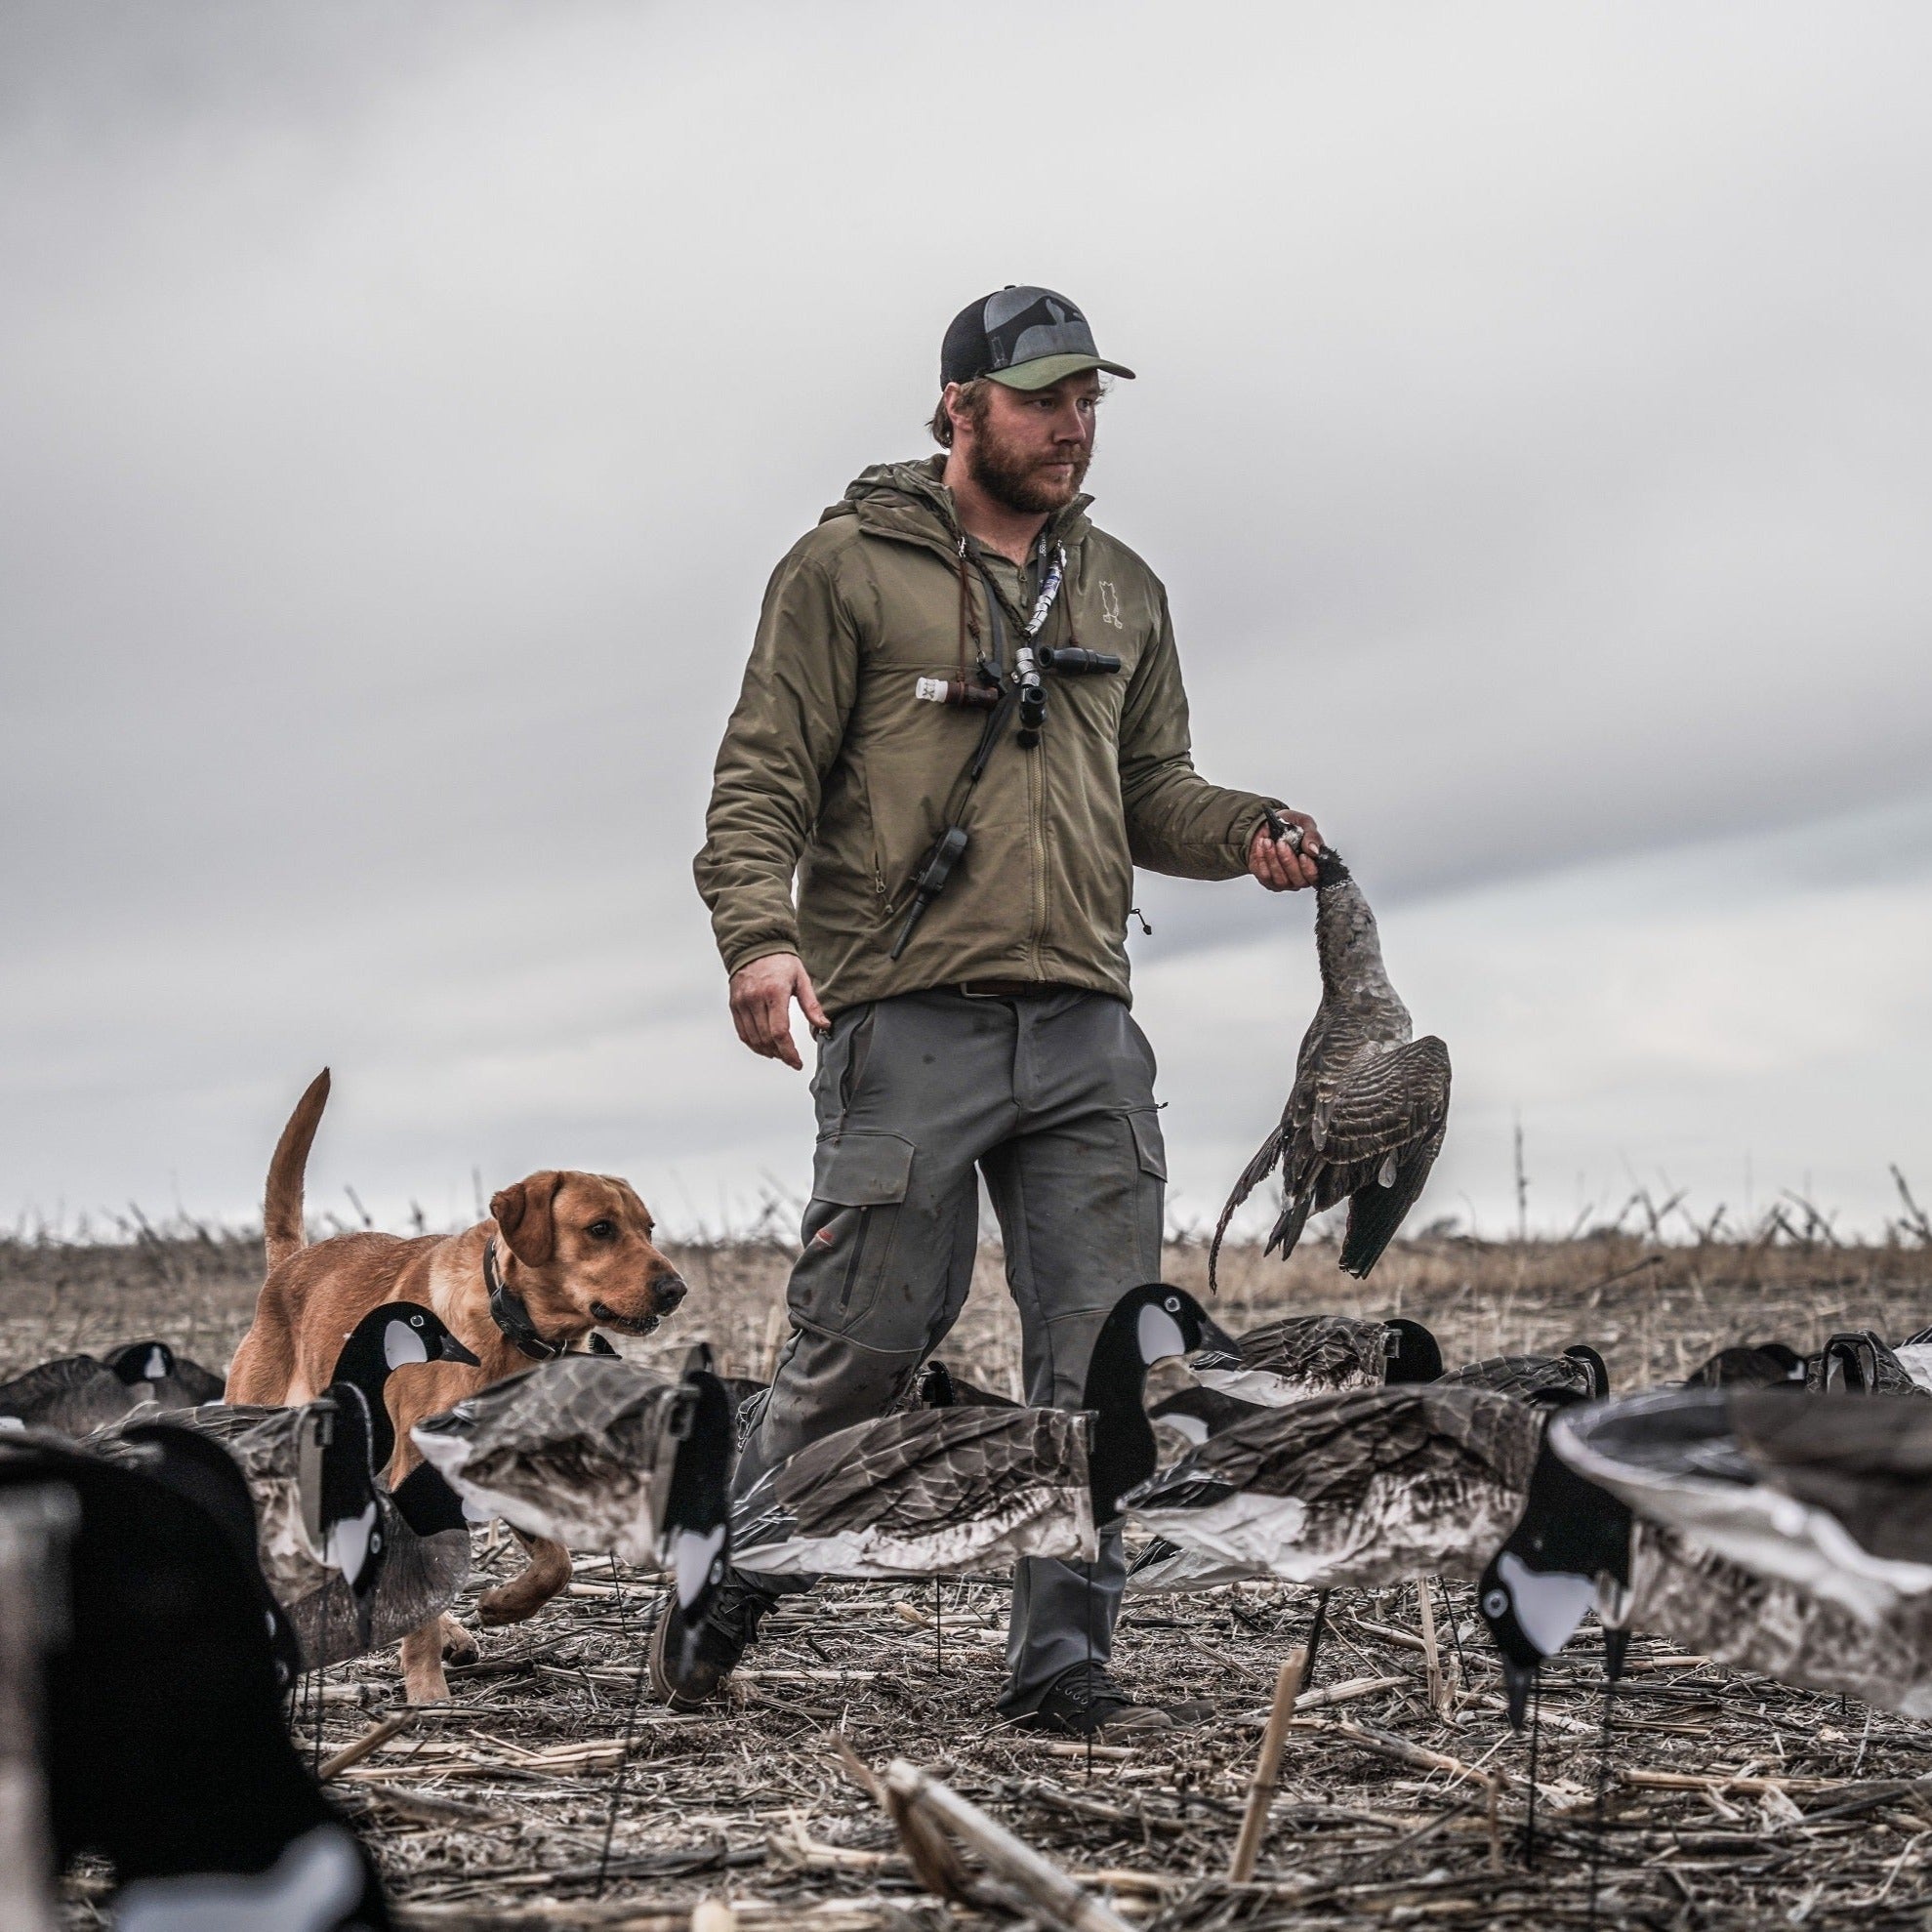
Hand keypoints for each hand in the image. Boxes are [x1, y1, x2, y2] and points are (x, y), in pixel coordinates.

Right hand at [728, 953, 828, 1069]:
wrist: (755, 946)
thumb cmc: (781, 962)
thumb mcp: (802, 979)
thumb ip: (812, 1005)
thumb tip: (824, 1026)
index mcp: (775, 992)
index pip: (779, 1032)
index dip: (789, 1052)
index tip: (797, 1062)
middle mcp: (755, 999)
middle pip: (766, 1039)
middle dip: (780, 1054)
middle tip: (791, 1059)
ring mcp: (742, 1002)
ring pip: (753, 1039)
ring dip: (767, 1051)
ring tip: (779, 1054)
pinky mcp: (734, 1005)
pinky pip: (742, 1032)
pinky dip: (753, 1044)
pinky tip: (764, 1047)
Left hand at [1248, 809, 1321, 891]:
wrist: (1268, 825)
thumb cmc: (1290, 827)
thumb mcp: (1305, 824)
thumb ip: (1313, 836)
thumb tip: (1313, 850)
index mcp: (1313, 866)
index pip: (1315, 877)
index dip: (1309, 869)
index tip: (1303, 856)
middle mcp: (1300, 877)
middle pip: (1297, 880)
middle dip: (1288, 860)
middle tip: (1281, 843)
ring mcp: (1284, 882)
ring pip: (1280, 879)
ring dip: (1273, 858)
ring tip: (1268, 841)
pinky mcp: (1267, 880)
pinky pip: (1264, 875)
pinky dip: (1262, 859)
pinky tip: (1261, 846)